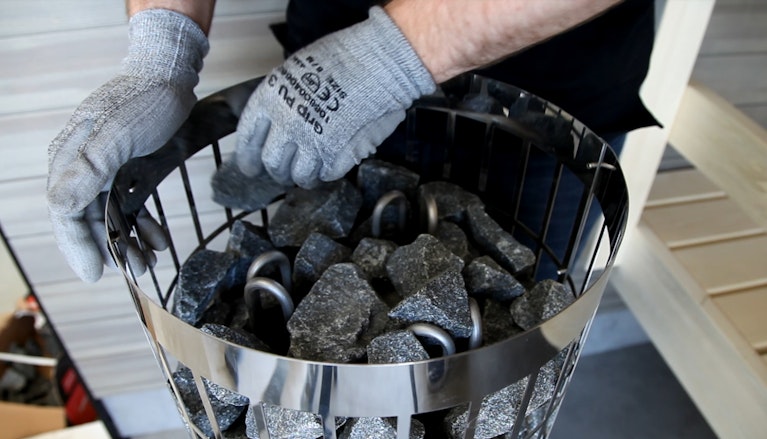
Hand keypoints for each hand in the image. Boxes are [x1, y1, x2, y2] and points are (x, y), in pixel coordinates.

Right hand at [47, 9, 208, 282]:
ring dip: (129, 241)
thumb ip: (89, 169)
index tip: (96, 273)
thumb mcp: (118, 135)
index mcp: (70, 158)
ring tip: (152, 260)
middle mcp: (80, 166)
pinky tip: (158, 238)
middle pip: (86, 219)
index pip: (65, 212)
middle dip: (111, 249)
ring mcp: (101, 167)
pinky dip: (141, 223)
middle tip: (138, 271)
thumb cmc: (145, 100)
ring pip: (108, 217)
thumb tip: (60, 205)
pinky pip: (126, 204)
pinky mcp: (123, 167)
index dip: (79, 246)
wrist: (169, 73)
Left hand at [234, 6, 435, 188]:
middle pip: (273, 163)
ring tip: (310, 174)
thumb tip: (276, 118)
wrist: (378, 63)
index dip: (247, 157)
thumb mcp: (297, 69)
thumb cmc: (343, 58)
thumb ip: (282, 98)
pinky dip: (329, 172)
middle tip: (284, 173)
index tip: (250, 167)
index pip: (248, 139)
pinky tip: (332, 164)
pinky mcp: (337, 155)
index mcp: (270, 100)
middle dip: (278, 172)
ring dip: (304, 177)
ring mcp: (311, 142)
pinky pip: (327, 174)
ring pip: (299, 176)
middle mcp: (286, 124)